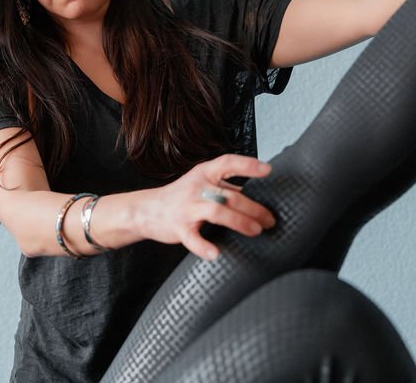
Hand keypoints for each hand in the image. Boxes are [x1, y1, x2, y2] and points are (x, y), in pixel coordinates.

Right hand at [139, 154, 275, 260]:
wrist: (145, 209)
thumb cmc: (178, 196)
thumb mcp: (200, 183)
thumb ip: (223, 186)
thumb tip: (251, 193)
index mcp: (203, 173)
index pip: (227, 163)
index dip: (248, 165)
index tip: (267, 171)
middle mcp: (196, 188)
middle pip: (229, 195)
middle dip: (254, 208)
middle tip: (270, 220)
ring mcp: (187, 208)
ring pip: (217, 211)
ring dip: (240, 221)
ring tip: (256, 230)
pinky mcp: (179, 227)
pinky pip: (192, 238)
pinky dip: (203, 246)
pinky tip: (215, 253)